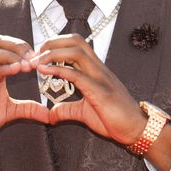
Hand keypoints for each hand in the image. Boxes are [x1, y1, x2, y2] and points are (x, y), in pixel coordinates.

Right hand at [0, 35, 49, 167]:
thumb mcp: (9, 112)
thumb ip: (27, 109)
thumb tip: (49, 114)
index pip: (6, 46)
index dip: (23, 47)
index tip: (40, 57)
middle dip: (17, 45)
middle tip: (34, 57)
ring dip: (10, 55)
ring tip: (26, 64)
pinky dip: (0, 70)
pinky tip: (15, 70)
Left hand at [31, 34, 146, 145]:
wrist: (136, 130)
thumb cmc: (114, 119)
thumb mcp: (85, 113)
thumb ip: (68, 110)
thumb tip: (51, 114)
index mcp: (95, 70)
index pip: (76, 45)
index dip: (56, 44)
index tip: (38, 54)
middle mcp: (98, 69)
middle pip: (75, 40)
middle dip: (52, 42)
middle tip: (34, 53)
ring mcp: (100, 78)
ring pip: (76, 51)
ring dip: (52, 53)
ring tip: (36, 61)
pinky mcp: (100, 91)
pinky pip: (77, 75)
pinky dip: (58, 70)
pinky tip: (43, 71)